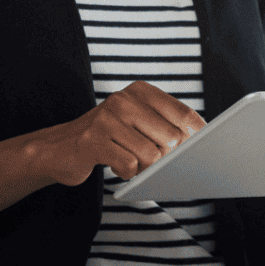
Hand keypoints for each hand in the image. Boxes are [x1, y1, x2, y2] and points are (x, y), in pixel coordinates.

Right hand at [35, 80, 204, 187]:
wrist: (60, 147)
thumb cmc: (109, 136)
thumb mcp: (137, 120)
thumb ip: (165, 125)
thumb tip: (201, 142)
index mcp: (139, 91)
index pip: (183, 114)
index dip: (197, 137)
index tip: (204, 151)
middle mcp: (124, 100)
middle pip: (171, 137)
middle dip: (168, 157)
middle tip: (154, 161)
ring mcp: (107, 119)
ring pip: (152, 155)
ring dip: (146, 168)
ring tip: (132, 162)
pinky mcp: (93, 142)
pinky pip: (129, 166)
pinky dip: (127, 174)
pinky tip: (117, 166)